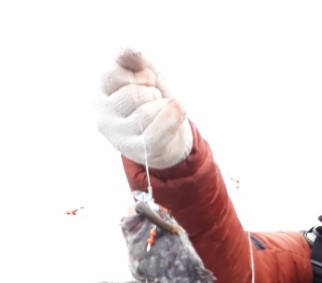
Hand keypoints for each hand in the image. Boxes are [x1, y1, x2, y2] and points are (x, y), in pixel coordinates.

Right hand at [97, 48, 192, 168]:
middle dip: (151, 91)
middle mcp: (104, 116)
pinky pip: (155, 136)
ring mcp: (119, 137)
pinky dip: (171, 119)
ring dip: (162, 106)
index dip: (138, 74)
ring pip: (145, 115)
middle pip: (132, 96)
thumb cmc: (151, 96)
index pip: (113, 75)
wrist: (170, 127)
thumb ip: (133, 58)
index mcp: (101, 92)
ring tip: (160, 109)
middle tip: (154, 98)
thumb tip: (131, 50)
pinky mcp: (139, 151)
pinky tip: (179, 110)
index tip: (145, 80)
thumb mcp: (141, 70)